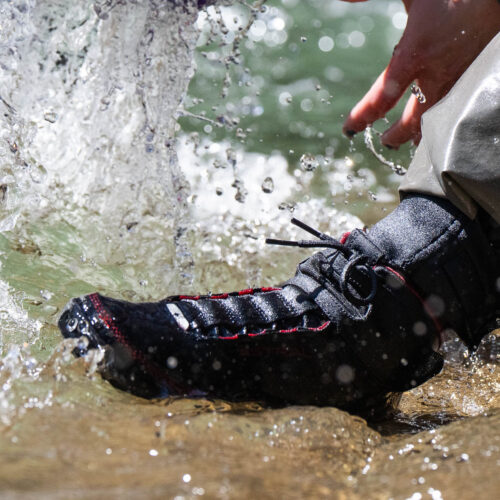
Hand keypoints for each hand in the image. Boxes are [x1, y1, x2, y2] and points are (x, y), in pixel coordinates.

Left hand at [340, 0, 499, 147]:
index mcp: (415, 53)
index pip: (381, 98)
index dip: (362, 118)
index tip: (349, 128)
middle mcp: (438, 73)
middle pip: (412, 121)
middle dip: (395, 135)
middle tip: (385, 140)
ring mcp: (460, 78)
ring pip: (437, 119)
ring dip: (422, 133)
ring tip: (412, 143)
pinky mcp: (477, 77)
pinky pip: (457, 108)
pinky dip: (444, 120)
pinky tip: (441, 123)